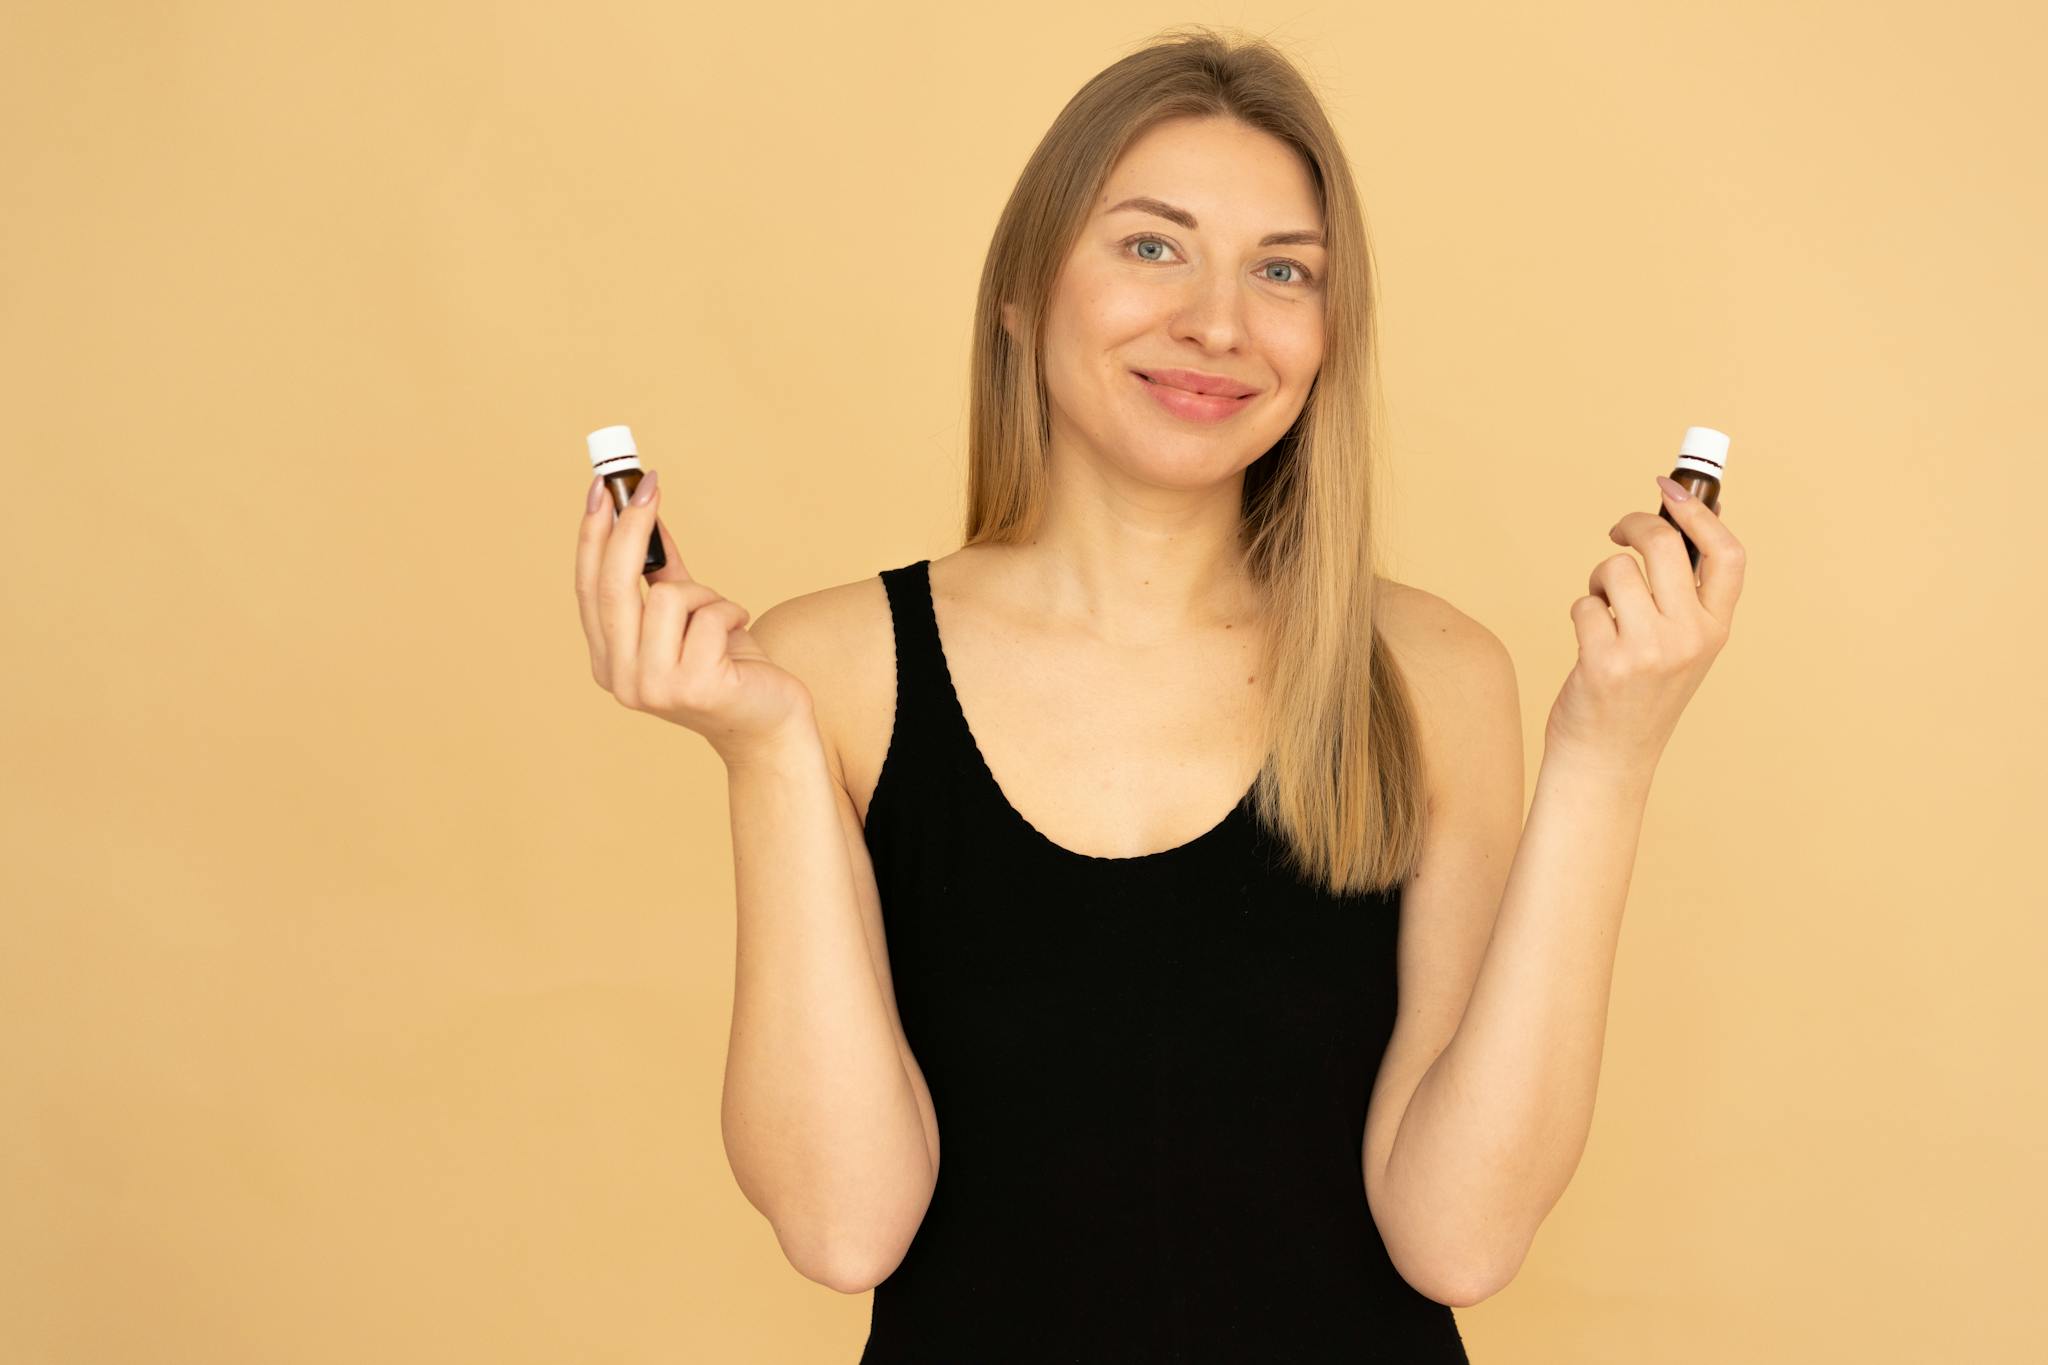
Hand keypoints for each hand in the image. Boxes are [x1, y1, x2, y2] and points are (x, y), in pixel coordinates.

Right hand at [573, 470, 816, 764]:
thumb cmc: (728, 666)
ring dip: (706, 594)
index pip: (588, 588)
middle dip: (633, 527)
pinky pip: (709, 616)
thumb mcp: (688, 616)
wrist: (769, 723)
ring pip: (670, 597)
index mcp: (608, 662)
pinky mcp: (695, 687)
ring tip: (724, 616)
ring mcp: (654, 687)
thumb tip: (645, 513)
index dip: (592, 535)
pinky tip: (739, 632)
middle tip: (651, 486)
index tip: (603, 488)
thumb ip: (661, 574)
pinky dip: (731, 612)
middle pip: (614, 586)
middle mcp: (621, 679)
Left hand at [1543, 477, 1745, 771]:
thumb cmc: (1638, 695)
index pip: (1727, 554)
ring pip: (1615, 570)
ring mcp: (1648, 650)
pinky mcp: (1605, 661)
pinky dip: (1581, 614)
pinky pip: (1584, 603)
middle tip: (1619, 532)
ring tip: (1604, 613)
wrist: (1608, 759)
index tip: (1672, 488)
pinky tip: (1589, 644)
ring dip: (1599, 582)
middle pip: (1663, 545)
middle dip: (1633, 525)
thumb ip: (1681, 596)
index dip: (1701, 512)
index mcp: (1716, 630)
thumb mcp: (1680, 647)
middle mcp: (1689, 637)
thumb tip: (1672, 521)